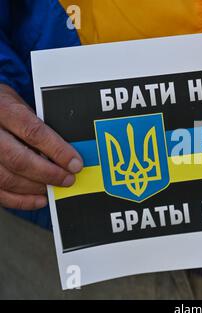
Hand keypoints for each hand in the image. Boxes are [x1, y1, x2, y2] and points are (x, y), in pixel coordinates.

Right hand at [0, 84, 82, 209]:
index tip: (75, 163)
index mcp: (3, 109)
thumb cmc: (2, 107)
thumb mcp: (19, 105)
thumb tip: (67, 151)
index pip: (33, 132)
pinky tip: (38, 199)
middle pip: (19, 159)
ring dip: (36, 188)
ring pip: (6, 178)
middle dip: (49, 173)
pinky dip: (20, 200)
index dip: (57, 151)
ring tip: (55, 187)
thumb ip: (38, 125)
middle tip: (68, 179)